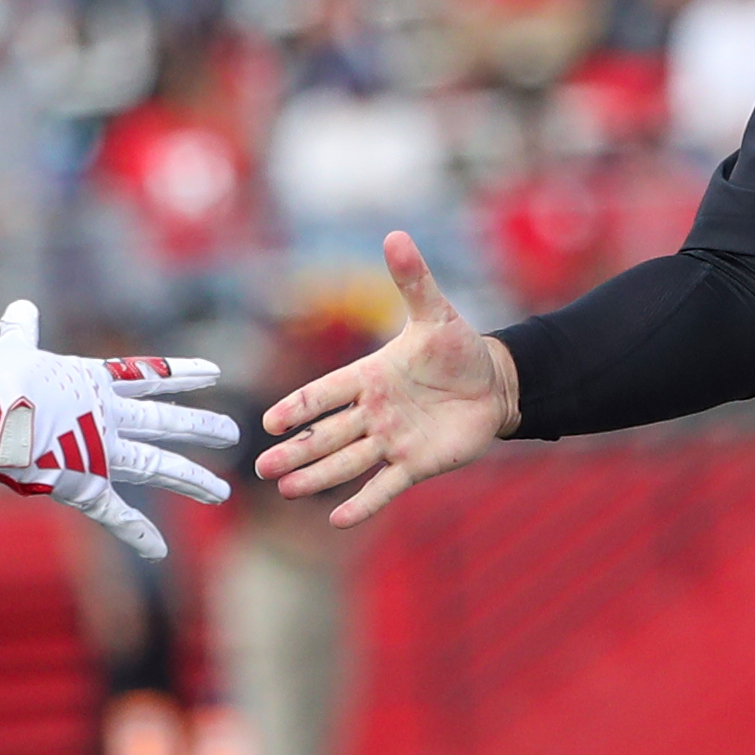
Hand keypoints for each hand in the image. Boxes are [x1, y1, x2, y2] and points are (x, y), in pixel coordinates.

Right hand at [0, 303, 236, 559]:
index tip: (215, 372)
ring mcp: (100, 451)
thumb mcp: (12, 349)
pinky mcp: (82, 483)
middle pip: (165, 422)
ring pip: (157, 467)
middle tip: (234, 433)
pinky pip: (114, 514)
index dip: (182, 373)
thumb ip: (21, 332)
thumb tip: (19, 307)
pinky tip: (161, 552)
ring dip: (191, 480)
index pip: (148, 375)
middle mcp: (108, 416)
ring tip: (223, 493)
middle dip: (201, 427)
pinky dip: (136, 534)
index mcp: (93, 382)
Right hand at [258, 229, 520, 527]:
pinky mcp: (415, 464)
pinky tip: (338, 519)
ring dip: (317, 476)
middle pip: (325, 435)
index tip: (270, 421)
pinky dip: (363, 503)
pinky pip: (384, 486)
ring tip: (287, 489)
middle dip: (295, 450)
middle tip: (261, 467)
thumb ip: (412, 279)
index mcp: (368, 377)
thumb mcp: (436, 312)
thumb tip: (395, 235)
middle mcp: (372, 413)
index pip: (324, 394)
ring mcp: (391, 441)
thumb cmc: (457, 347)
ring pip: (347, 462)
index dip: (298, 406)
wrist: (493, 384)